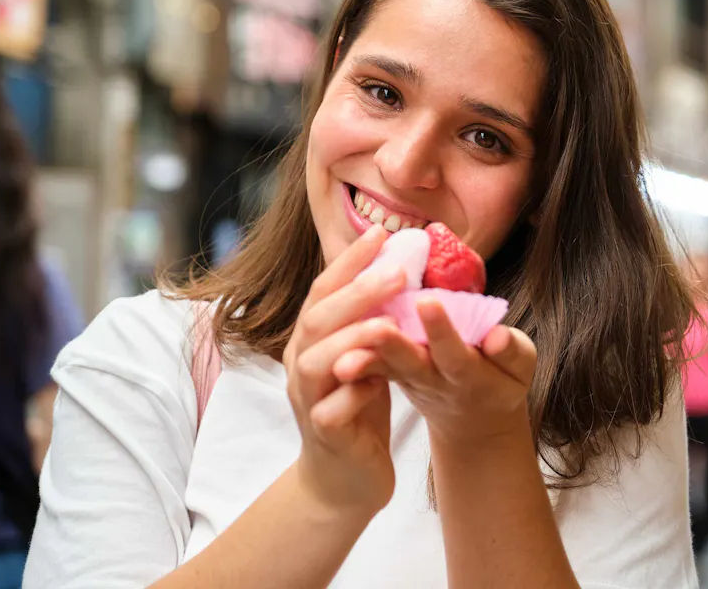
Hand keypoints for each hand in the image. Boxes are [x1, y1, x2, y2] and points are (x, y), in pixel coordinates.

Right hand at [282, 224, 406, 517]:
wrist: (344, 476)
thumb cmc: (358, 405)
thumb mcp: (368, 354)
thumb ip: (375, 318)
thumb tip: (405, 268)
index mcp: (312, 337)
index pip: (325, 289)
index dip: (350, 261)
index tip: (381, 232)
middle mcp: (302, 361)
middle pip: (318, 317)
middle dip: (357, 291)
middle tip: (398, 271)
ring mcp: (308, 397)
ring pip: (317, 360)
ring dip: (353, 338)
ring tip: (387, 323)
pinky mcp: (323, 432)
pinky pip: (331, 409)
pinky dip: (354, 392)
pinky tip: (379, 381)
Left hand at [333, 300, 536, 448]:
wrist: (473, 419)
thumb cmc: (501, 382)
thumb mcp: (520, 371)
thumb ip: (512, 353)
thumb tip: (498, 336)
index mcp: (471, 377)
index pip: (456, 355)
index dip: (443, 332)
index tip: (428, 303)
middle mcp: (436, 381)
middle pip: (413, 365)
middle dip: (395, 345)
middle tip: (376, 326)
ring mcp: (410, 381)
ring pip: (385, 368)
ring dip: (364, 356)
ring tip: (343, 346)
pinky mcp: (393, 375)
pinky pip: (372, 361)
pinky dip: (356, 346)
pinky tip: (338, 318)